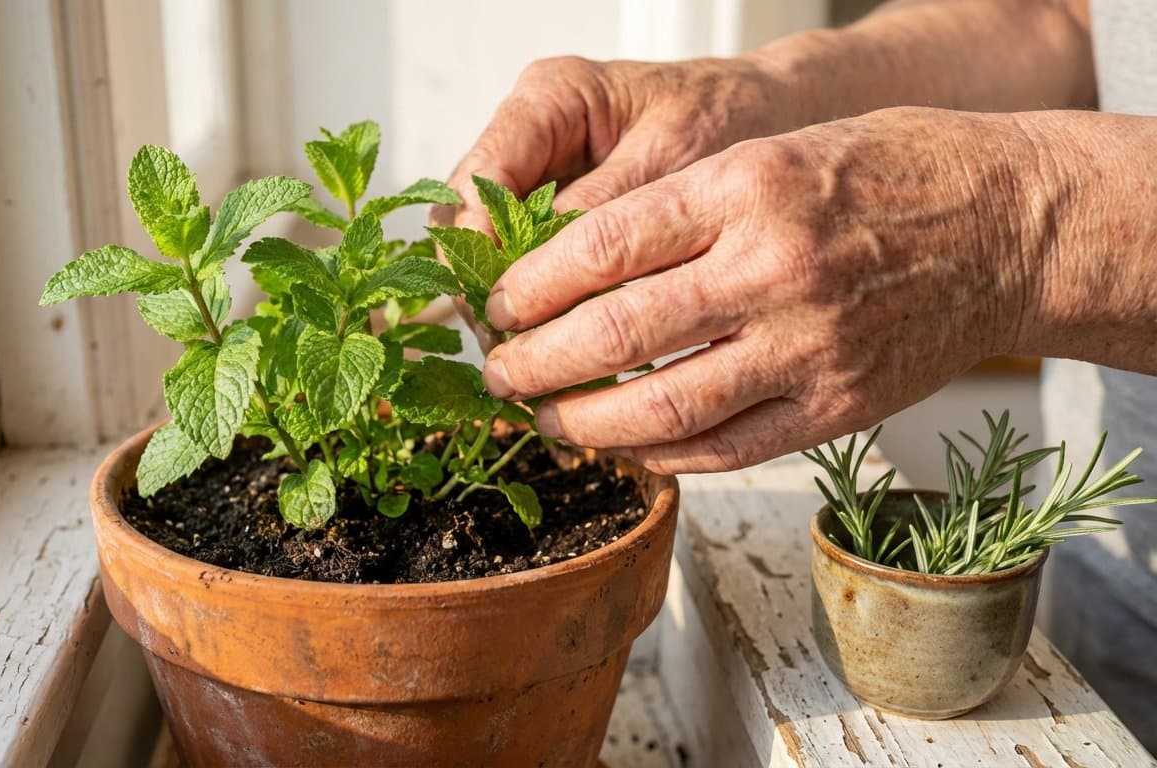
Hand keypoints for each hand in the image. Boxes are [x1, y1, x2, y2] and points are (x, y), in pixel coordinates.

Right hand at [432, 55, 790, 349]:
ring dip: (503, 307)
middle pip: (466, 220)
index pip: (480, 180)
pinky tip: (551, 348)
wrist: (764, 114)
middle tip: (509, 358)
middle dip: (483, 291)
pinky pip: (521, 263)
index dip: (479, 252)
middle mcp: (528, 132)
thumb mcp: (674, 163)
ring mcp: (533, 173)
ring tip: (527, 366)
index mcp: (550, 99)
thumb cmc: (728, 123)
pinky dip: (533, 306)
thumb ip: (608, 215)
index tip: (501, 315)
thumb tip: (552, 284)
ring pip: (484, 249)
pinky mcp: (549, 210)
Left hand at [481, 107, 1050, 473]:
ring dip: (585, 425)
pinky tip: (628, 448)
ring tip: (547, 420)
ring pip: (663, 409)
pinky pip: (726, 449)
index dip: (528, 287)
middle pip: (615, 335)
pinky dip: (662, 457)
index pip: (600, 247)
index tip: (496, 306)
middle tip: (498, 374)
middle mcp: (772, 269)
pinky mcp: (837, 406)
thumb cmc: (886, 177)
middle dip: (534, 364)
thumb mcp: (772, 154)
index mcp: (745, 189)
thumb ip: (678, 211)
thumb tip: (570, 273)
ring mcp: (808, 347)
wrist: (1009, 226)